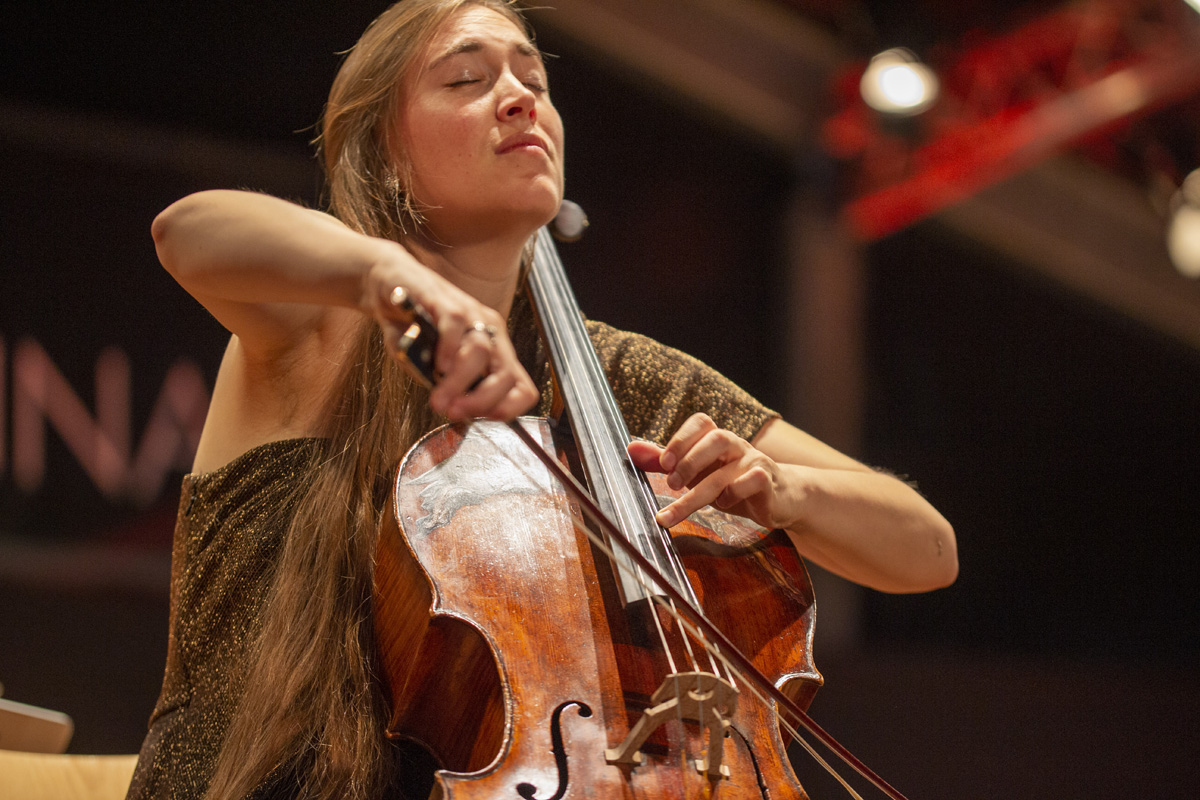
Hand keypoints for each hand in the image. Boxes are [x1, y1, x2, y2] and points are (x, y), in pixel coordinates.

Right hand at [363, 249, 538, 420]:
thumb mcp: (430, 365)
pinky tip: (437, 366)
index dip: (506, 409)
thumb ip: (443, 385)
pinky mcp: (444, 299)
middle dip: (482, 401)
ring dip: (459, 382)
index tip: (478, 420)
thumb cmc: (413, 327)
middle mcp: (489, 330)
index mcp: (494, 349)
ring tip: (439, 398)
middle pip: (506, 374)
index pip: (521, 387)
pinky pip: (455, 325)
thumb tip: (452, 406)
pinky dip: (448, 350)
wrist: (389, 284)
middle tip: (453, 413)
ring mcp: (470, 313)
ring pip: (480, 351)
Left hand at [627, 413, 799, 530]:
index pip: (701, 422)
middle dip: (689, 461)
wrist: (782, 497)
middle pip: (715, 438)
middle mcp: (736, 445)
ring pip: (727, 469)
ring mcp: (755, 461)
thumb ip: (667, 462)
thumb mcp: (699, 472)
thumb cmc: (734, 482)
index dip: (680, 438)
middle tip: (670, 484)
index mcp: (718, 440)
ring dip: (698, 490)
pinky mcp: (769, 481)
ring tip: (678, 508)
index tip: (663, 463)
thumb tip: (631, 449)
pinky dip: (735, 492)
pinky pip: (754, 480)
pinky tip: (724, 504)